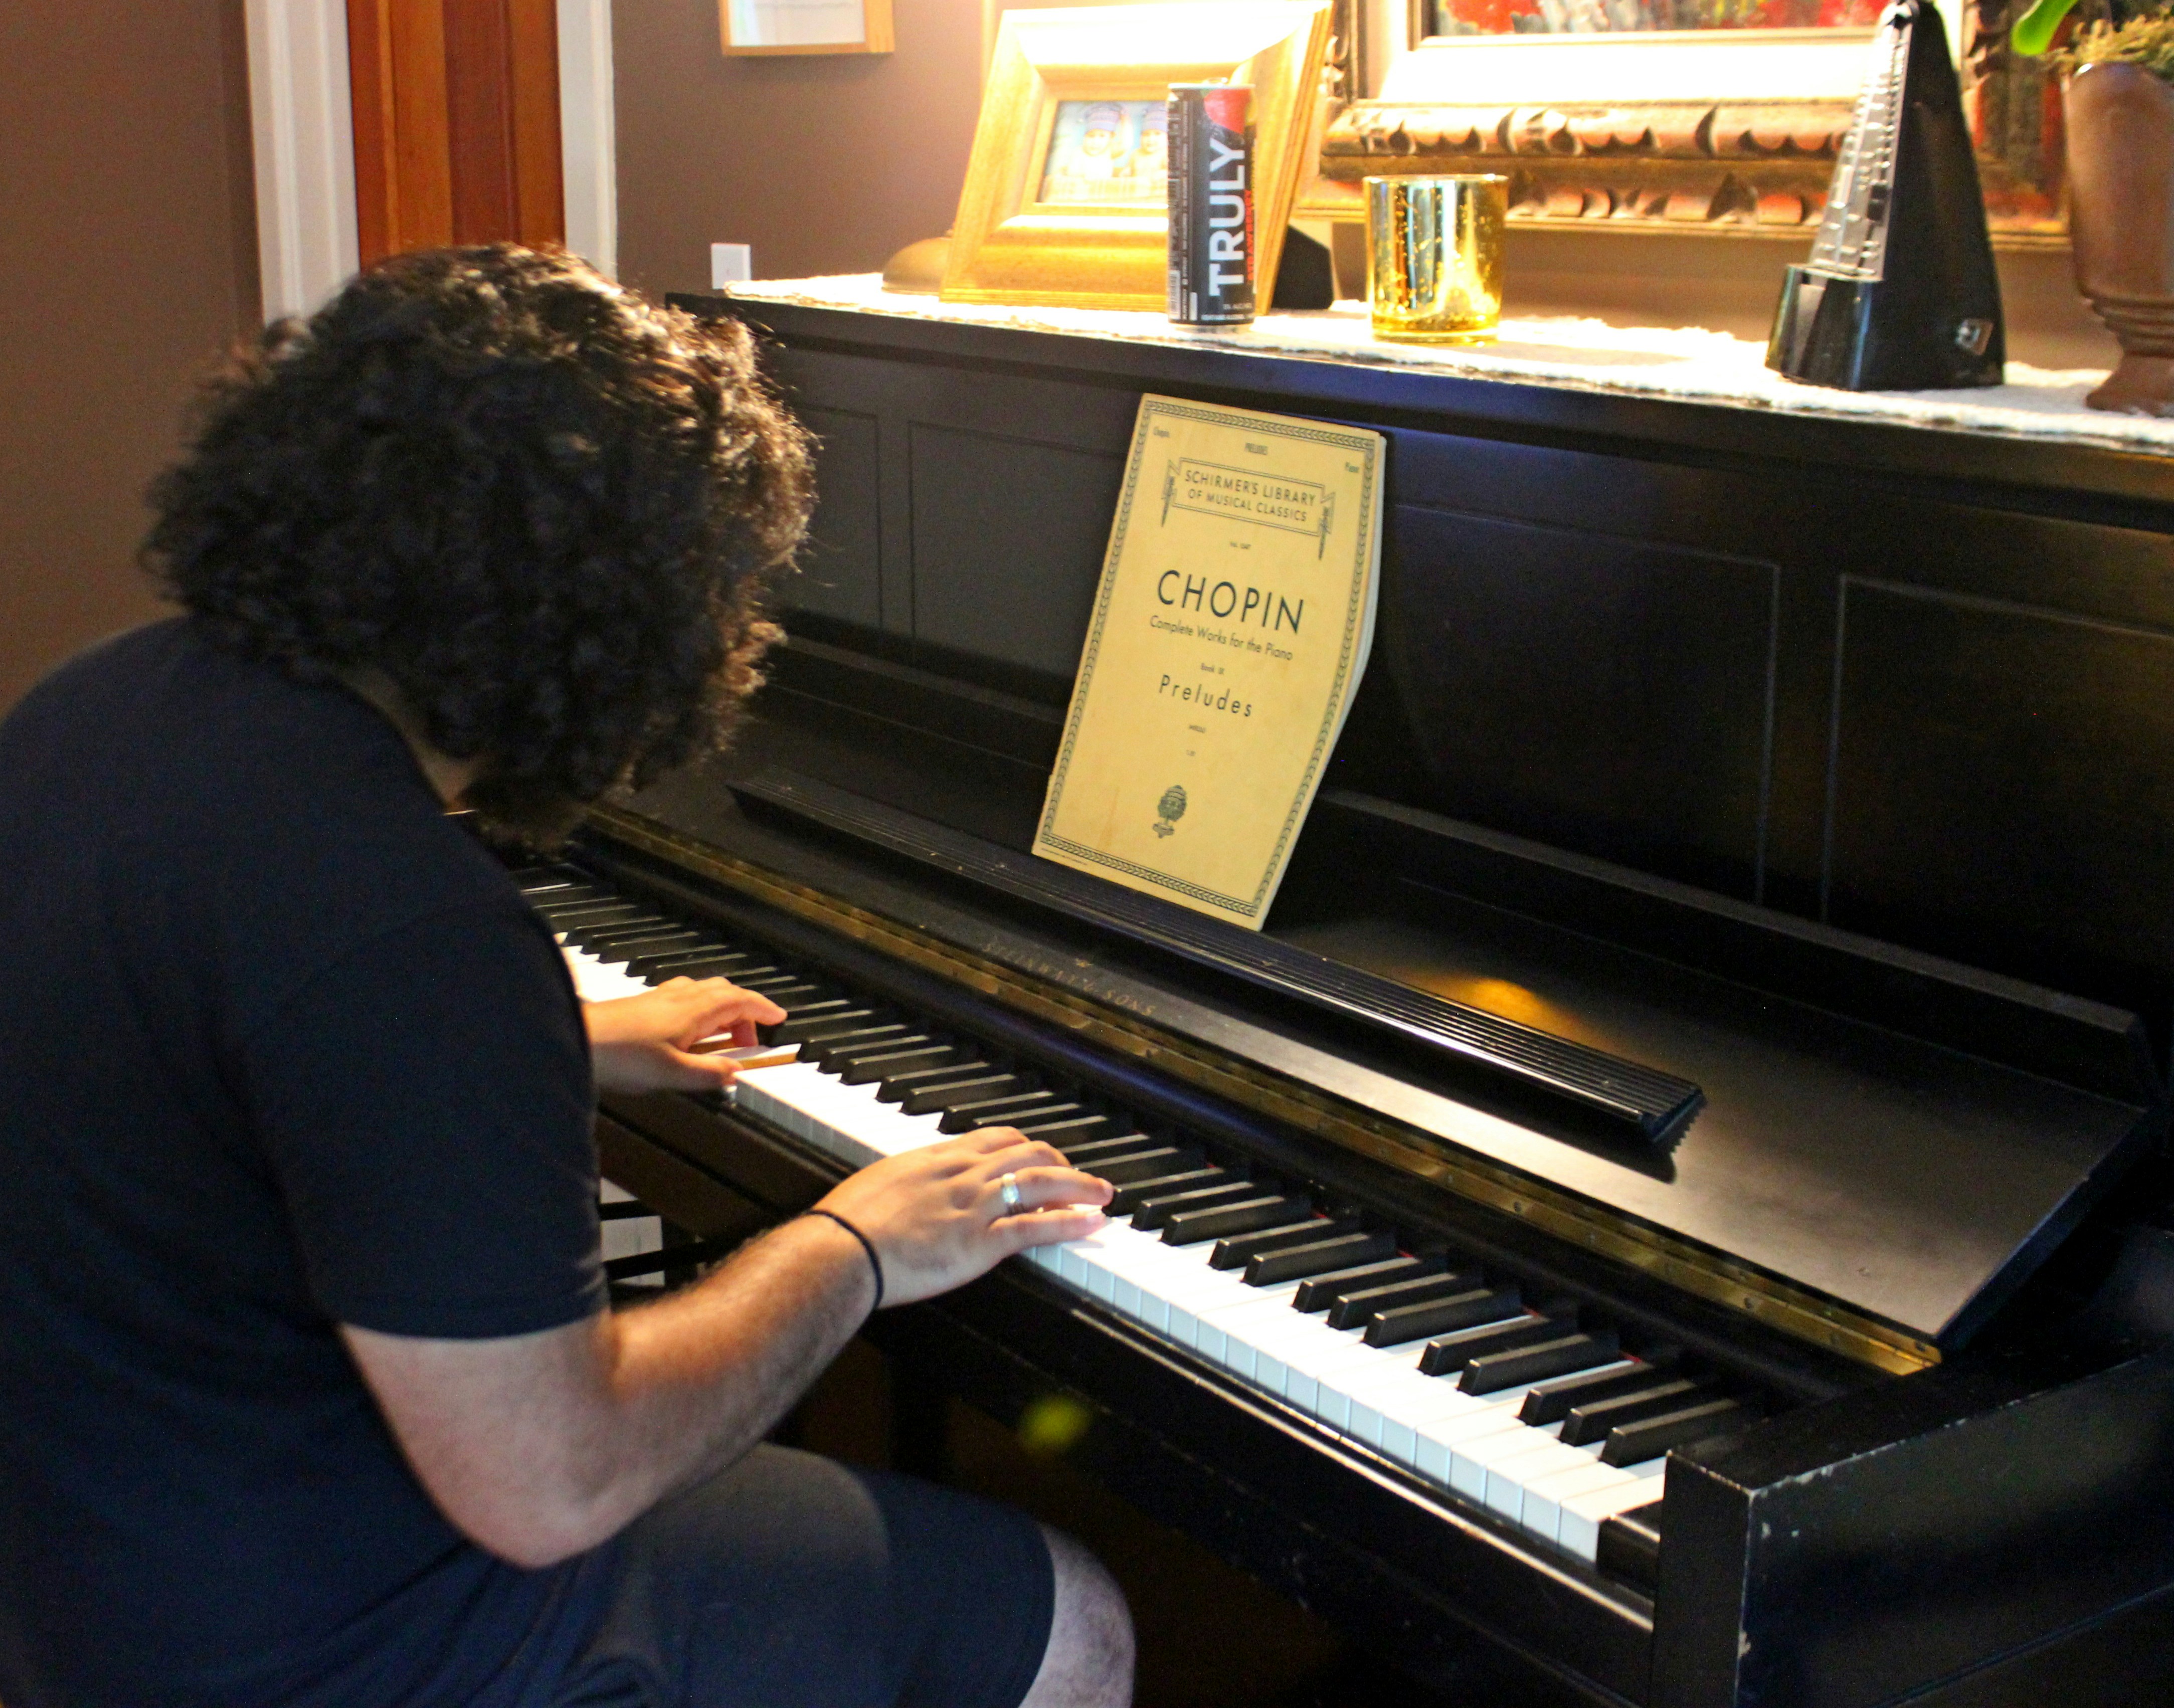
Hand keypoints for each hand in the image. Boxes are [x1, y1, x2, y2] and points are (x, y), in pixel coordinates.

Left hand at [583, 978, 787, 1094]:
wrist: (575, 1039)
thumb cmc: (619, 1055)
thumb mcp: (672, 1074)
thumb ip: (708, 1073)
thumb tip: (735, 1072)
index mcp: (694, 1010)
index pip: (740, 1001)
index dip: (762, 1009)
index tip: (779, 1018)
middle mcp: (679, 998)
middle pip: (724, 992)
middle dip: (744, 1012)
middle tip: (748, 1040)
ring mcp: (659, 999)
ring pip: (702, 993)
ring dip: (721, 1010)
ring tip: (721, 1038)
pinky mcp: (642, 1005)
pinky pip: (683, 998)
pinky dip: (699, 1010)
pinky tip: (688, 1031)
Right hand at [812, 1129, 1112, 1306]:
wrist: (841, 1249)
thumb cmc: (848, 1223)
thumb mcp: (880, 1184)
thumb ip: (907, 1182)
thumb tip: (911, 1189)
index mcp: (937, 1158)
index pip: (995, 1139)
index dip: (1025, 1146)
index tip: (1040, 1156)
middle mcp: (962, 1174)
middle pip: (1027, 1154)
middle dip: (1061, 1162)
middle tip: (1081, 1177)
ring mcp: (974, 1206)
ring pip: (1040, 1184)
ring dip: (1079, 1186)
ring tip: (1103, 1193)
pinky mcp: (980, 1242)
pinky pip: (1036, 1227)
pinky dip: (1070, 1223)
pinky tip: (1091, 1222)